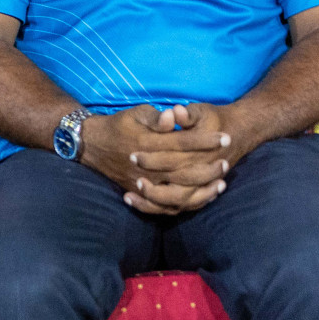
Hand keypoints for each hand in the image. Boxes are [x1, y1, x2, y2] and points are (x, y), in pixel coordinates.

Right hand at [80, 105, 229, 214]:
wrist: (92, 144)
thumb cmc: (118, 125)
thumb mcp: (135, 114)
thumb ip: (156, 118)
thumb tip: (174, 116)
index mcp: (146, 143)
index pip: (181, 142)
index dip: (204, 140)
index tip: (224, 137)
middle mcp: (147, 166)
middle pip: (184, 171)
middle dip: (208, 167)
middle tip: (226, 162)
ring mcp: (144, 183)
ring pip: (178, 192)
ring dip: (202, 189)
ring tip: (220, 183)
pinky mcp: (141, 193)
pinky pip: (167, 205)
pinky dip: (187, 203)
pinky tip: (203, 198)